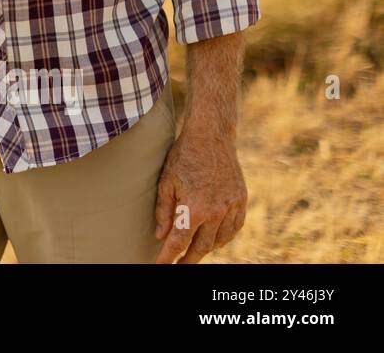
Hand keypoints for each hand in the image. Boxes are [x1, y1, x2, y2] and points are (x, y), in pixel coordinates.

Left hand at [153, 126, 247, 262]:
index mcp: (194, 208)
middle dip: (189, 259)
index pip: (179, 242)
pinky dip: (225, 237)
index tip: (162, 266)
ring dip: (207, 249)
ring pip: (220, 240)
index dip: (169, 257)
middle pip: (202, 247)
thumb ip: (164, 211)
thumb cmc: (183, 156)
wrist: (211, 136)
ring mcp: (232, 207)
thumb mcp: (166, 182)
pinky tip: (215, 238)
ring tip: (195, 251)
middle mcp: (216, 212)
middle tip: (179, 265)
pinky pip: (235, 228)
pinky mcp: (241, 200)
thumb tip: (162, 236)